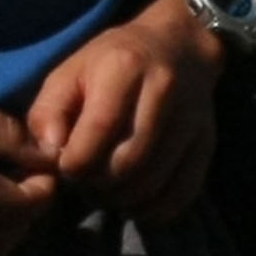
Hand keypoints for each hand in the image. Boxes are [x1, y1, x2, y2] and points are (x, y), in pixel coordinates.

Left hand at [23, 0, 222, 222]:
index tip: (66, 167)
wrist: (179, 46)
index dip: (75, 163)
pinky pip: (181, 193)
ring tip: (107, 190)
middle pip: (126, 163)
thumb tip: (50, 155)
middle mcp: (163, 91)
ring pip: (152, 182)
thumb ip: (48, 112)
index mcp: (124, 68)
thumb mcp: (70, 73)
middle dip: (97, 185)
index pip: (99, 131)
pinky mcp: (206, 143)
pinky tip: (136, 202)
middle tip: (86, 182)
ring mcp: (191, 119)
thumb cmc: (113, 62)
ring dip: (122, 199)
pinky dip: (154, 209)